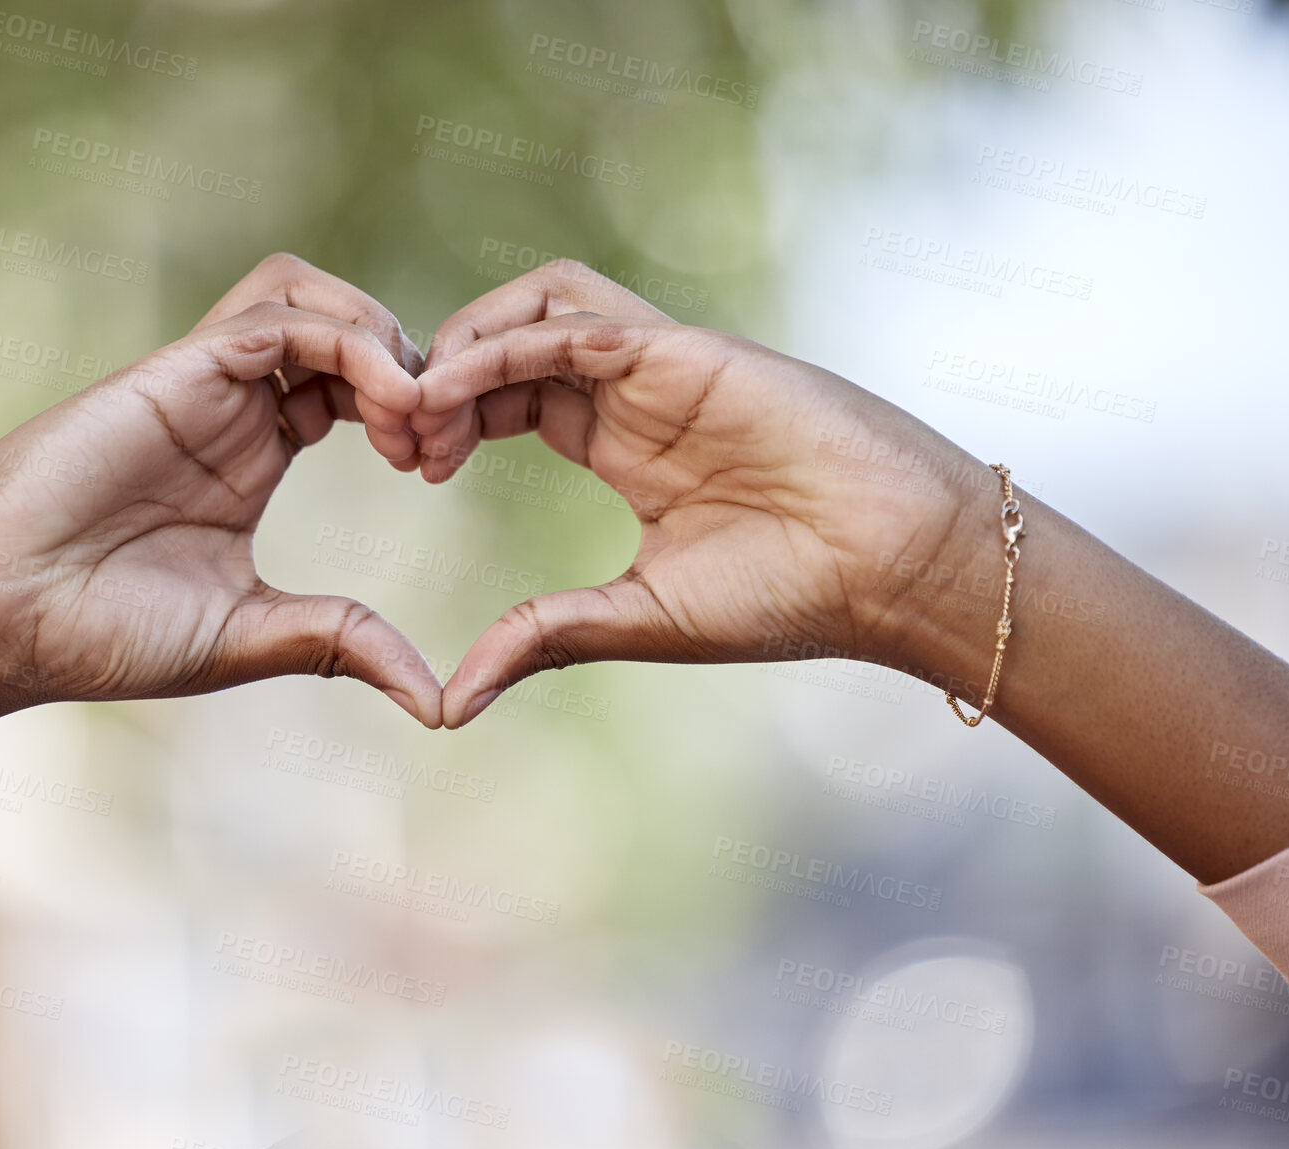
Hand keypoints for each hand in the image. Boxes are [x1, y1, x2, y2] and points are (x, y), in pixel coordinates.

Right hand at [0, 254, 442, 725]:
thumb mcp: (249, 637)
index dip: (414, 411)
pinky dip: (345, 340)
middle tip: (440, 443)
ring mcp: (201, 384)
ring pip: (309, 297)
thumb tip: (436, 703)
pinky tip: (386, 402)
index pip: (356, 389)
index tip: (441, 469)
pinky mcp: (172, 372)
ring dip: (381, 336)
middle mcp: (233, 409)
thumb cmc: (99, 633)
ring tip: (414, 413)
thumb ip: (340, 644)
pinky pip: (274, 318)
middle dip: (413, 368)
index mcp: (254, 456)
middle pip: (344, 328)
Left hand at [405, 261, 998, 726]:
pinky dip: (509, 340)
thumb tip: (446, 705)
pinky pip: (581, 319)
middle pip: (508, 343)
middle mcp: (636, 395)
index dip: (447, 416)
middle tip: (393, 433)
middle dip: (438, 375)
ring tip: (417, 401)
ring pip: (540, 304)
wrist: (895, 571)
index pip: (507, 398)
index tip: (405, 464)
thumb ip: (541, 637)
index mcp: (622, 446)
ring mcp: (664, 364)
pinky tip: (459, 383)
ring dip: (465, 340)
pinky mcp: (690, 351)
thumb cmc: (789, 597)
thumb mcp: (635, 619)